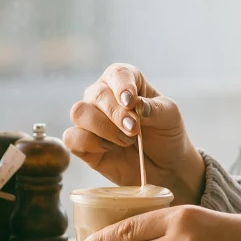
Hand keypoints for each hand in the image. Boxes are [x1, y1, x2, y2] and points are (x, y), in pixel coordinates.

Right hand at [63, 63, 204, 204]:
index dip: (121, 85)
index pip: (117, 73)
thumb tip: (137, 104)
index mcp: (126, 82)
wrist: (164, 166)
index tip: (131, 102)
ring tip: (126, 141)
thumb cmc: (166, 134)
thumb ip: (154, 109)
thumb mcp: (169, 118)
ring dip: (103, 128)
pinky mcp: (82, 143)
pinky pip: (71, 137)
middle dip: (116, 114)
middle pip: (96, 94)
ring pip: (79, 112)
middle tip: (134, 130)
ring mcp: (90, 119)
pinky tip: (109, 149)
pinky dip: (90, 143)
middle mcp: (103, 96)